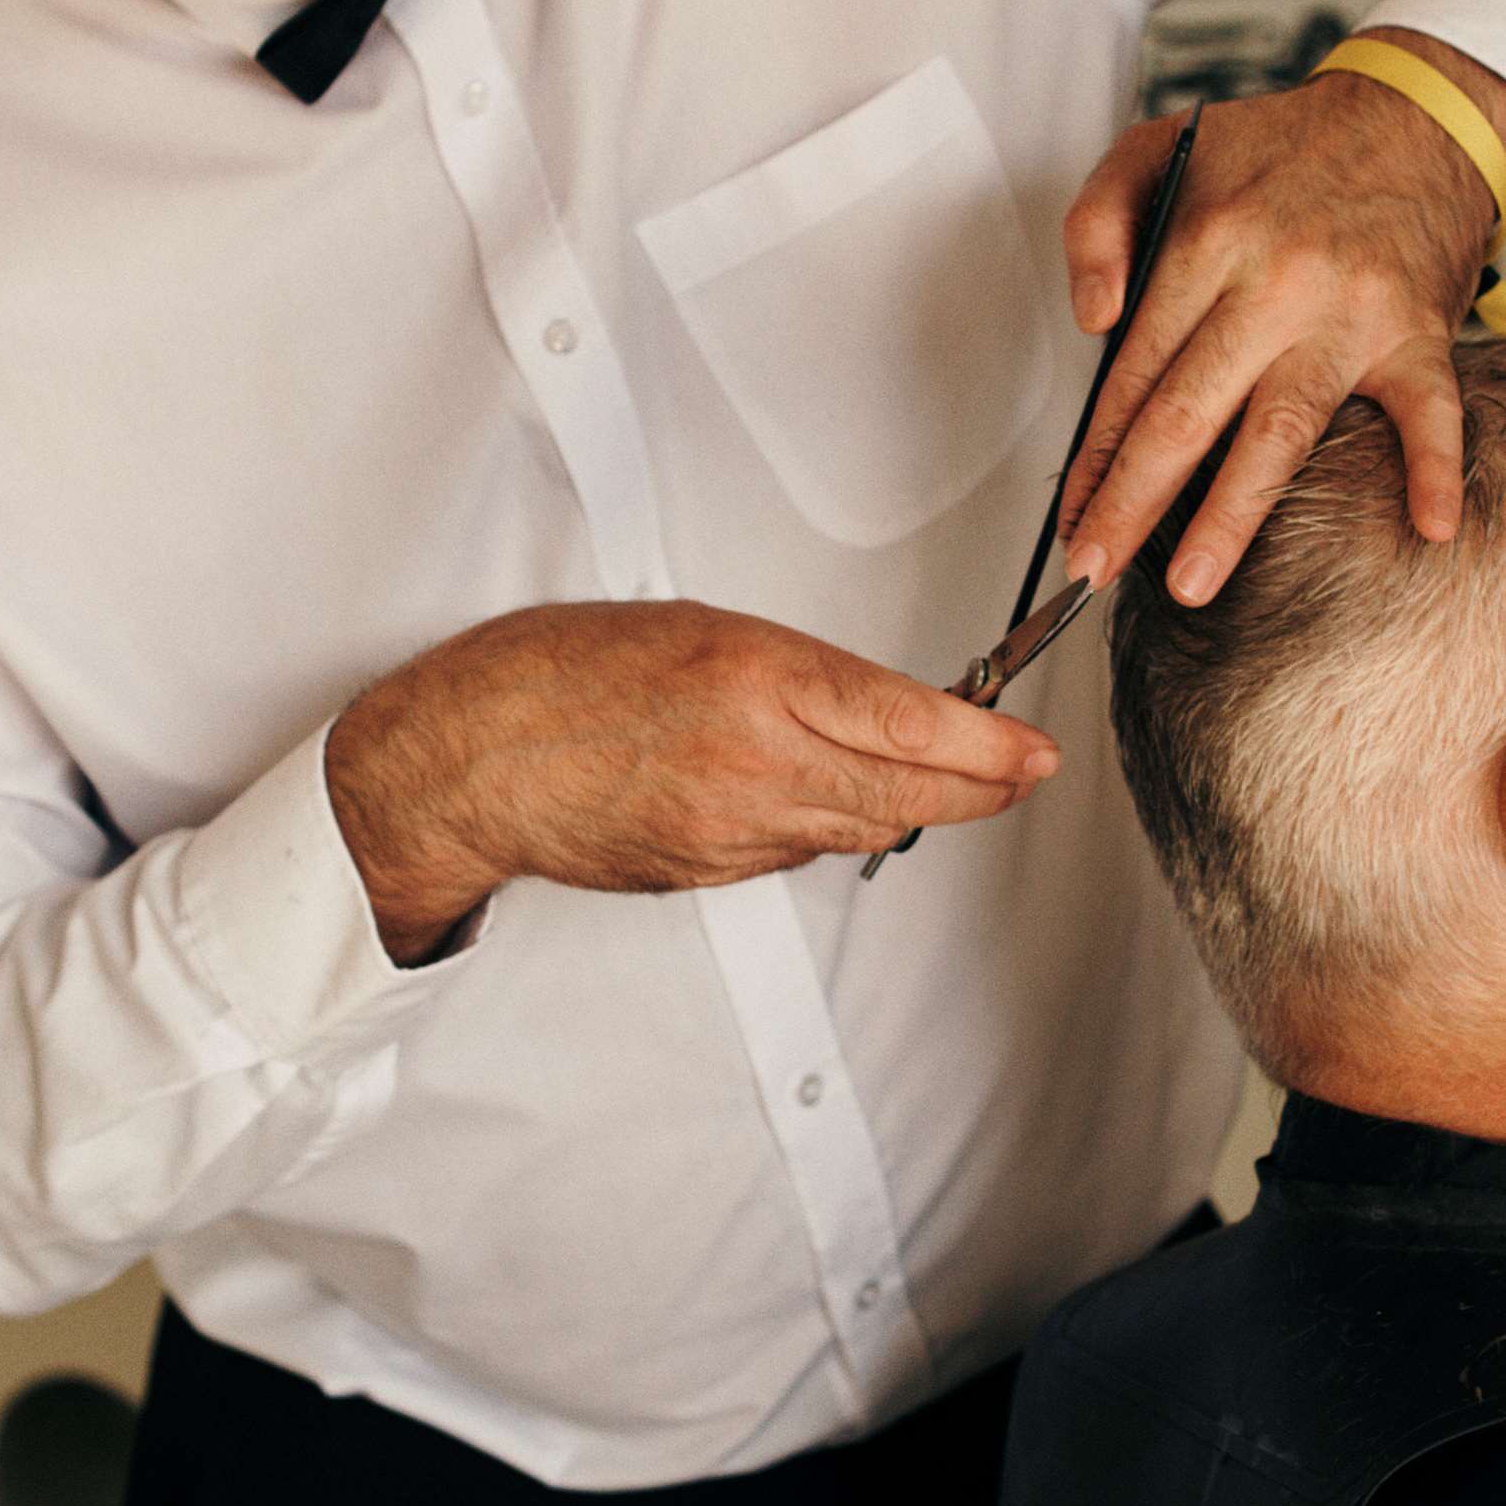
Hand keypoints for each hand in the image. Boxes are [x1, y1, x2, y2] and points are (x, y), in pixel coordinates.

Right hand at [326, 600, 1060, 960]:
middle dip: (981, 791)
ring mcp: (734, 832)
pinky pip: (797, 853)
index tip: (1035, 753)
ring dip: (902, 807)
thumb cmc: (560, 674)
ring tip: (925, 776)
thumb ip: (795, 673)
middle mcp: (756, 764)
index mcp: (756, 681)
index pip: (910, 724)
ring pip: (861, 832)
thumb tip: (875, 706)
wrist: (469, 759)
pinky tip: (813, 797)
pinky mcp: (709, 875)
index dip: (990, 747)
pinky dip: (823, 827)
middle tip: (1018, 776)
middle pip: (911, 798)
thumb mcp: (697, 630)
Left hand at [1058, 33, 1505, 599]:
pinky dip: (1437, 468)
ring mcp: (1349, 314)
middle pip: (1188, 413)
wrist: (1415, 114)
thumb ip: (1095, 220)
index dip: (1097, 454)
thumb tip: (1092, 321)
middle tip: (1096, 568)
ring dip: (1235, 514)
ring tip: (1194, 583)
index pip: (1133, 373)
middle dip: (1133, 501)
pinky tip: (1428, 527)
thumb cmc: (1283, 147)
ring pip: (1280, 429)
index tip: (1073, 515)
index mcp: (1205, 243)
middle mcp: (1273, 284)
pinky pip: (1432, 410)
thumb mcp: (1159, 145)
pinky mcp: (1417, 332)